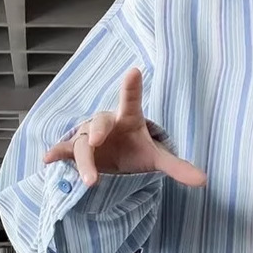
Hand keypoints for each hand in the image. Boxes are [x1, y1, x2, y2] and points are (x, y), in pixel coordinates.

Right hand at [43, 68, 207, 187]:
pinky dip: (56, 153)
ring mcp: (87, 136)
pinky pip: (63, 149)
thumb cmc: (135, 152)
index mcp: (128, 119)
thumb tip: (204, 181)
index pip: (130, 100)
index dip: (131, 87)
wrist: (115, 161)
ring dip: (84, 161)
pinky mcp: (74, 149)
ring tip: (91, 181)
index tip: (134, 71)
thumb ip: (178, 167)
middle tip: (97, 141)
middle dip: (96, 131)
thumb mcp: (156, 160)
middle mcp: (105, 124)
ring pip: (81, 144)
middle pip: (99, 124)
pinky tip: (48, 160)